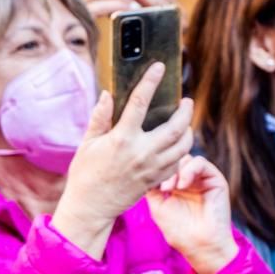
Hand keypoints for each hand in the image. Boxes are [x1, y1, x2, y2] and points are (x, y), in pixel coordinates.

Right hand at [53, 62, 195, 258]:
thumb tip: (107, 94)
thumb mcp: (88, 142)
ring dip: (188, 131)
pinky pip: (178, 162)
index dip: (151, 81)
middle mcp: (142, 152)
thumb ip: (100, 117)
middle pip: (175, 126)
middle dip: (185, 111)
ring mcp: (152, 168)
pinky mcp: (156, 179)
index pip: (140, 102)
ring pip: (183, 146)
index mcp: (122, 139)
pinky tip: (178, 144)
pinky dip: (182, 151)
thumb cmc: (85, 173)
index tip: (159, 67)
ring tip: (186, 122)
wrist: (91, 206)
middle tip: (187, 101)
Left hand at [148, 154, 236, 273]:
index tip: (148, 184)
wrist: (201, 246)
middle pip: (175, 160)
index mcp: (177, 187)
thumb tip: (145, 171)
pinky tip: (183, 186)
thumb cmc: (180, 232)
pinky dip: (189, 170)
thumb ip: (152, 188)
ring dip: (176, 171)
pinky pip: (201, 163)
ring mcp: (203, 180)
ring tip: (170, 188)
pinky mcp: (216, 180)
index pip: (165, 167)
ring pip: (186, 158)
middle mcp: (190, 181)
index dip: (156, 171)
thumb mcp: (157, 207)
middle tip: (162, 188)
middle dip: (165, 170)